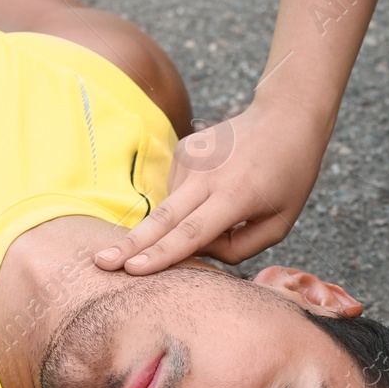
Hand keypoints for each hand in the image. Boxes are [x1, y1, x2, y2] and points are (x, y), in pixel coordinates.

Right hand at [94, 100, 329, 274]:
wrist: (285, 118)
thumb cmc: (288, 177)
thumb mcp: (279, 223)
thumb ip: (238, 247)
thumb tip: (197, 252)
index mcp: (235, 196)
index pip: (192, 232)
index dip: (162, 254)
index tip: (133, 269)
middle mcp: (208, 175)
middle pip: (164, 218)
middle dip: (130, 244)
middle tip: (100, 263)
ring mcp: (193, 159)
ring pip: (173, 206)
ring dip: (183, 220)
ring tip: (229, 201)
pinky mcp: (185, 149)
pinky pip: (178, 189)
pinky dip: (191, 200)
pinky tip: (218, 185)